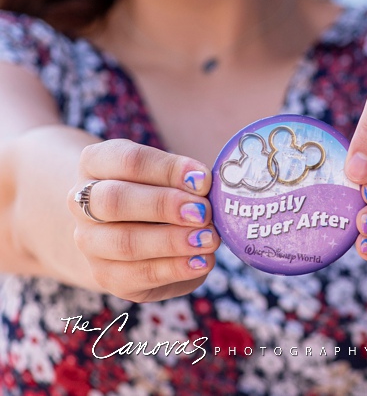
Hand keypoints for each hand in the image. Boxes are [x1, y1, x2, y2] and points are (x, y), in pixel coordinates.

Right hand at [69, 140, 218, 302]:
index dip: (167, 169)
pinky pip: (137, 275)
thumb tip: (216, 189)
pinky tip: (202, 262)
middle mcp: (82, 202)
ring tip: (210, 239)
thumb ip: (187, 179)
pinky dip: (174, 268)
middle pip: (115, 201)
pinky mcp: (106, 275)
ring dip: (172, 241)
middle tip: (204, 211)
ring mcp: (90, 242)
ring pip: (124, 242)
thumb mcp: (167, 174)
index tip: (204, 179)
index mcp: (96, 163)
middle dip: (164, 205)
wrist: (123, 231)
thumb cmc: (157, 189)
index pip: (128, 160)